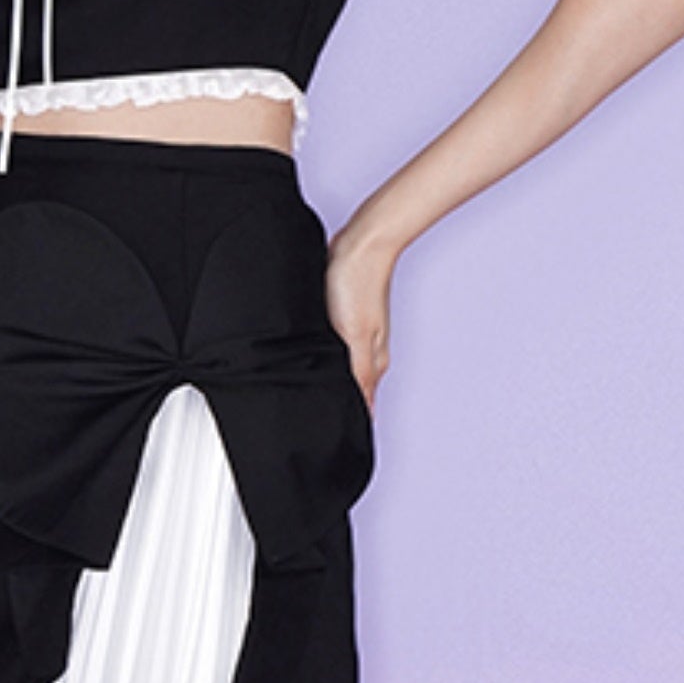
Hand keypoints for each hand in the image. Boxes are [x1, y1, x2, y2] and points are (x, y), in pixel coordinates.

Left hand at [324, 229, 395, 410]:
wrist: (360, 245)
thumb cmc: (358, 285)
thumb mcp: (355, 336)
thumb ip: (358, 375)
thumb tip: (363, 411)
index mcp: (373, 361)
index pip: (364, 402)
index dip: (350, 419)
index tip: (334, 438)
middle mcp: (367, 351)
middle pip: (353, 387)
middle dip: (338, 404)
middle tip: (315, 423)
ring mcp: (355, 335)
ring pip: (343, 368)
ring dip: (330, 380)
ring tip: (310, 396)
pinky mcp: (342, 319)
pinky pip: (334, 348)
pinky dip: (326, 358)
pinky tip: (312, 360)